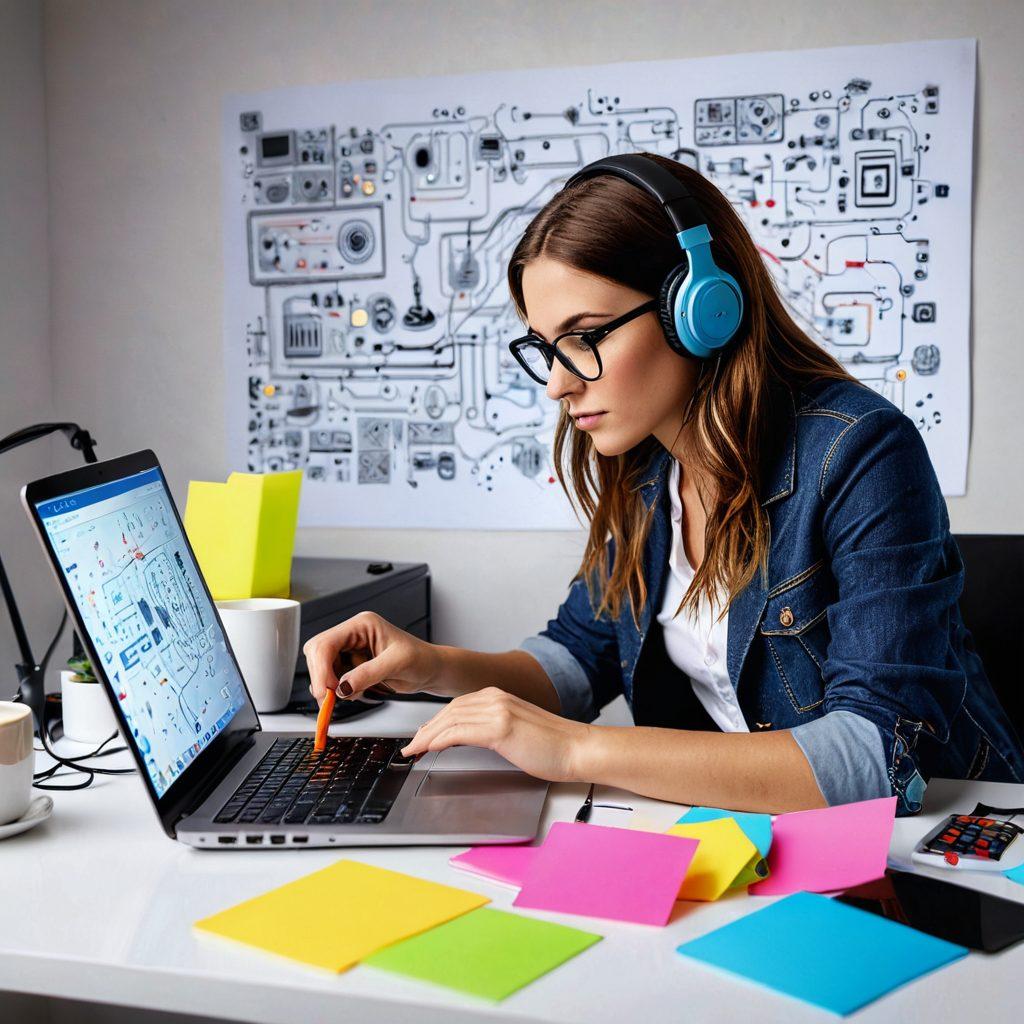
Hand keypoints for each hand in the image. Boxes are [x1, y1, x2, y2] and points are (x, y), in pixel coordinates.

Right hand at [303, 611, 441, 705]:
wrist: (430, 669)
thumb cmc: (421, 659)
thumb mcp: (397, 664)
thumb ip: (368, 674)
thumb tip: (342, 687)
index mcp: (362, 625)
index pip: (327, 642)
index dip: (321, 668)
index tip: (326, 691)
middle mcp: (352, 634)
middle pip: (318, 653)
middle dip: (321, 677)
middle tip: (330, 699)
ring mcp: (350, 649)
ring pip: (321, 667)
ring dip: (329, 685)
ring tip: (351, 694)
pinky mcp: (351, 664)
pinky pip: (332, 677)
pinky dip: (337, 689)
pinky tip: (355, 692)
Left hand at [399, 687, 591, 782]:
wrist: (578, 749)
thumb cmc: (554, 745)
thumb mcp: (517, 730)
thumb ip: (494, 728)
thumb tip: (470, 738)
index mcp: (500, 696)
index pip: (457, 706)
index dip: (435, 721)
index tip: (423, 735)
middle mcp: (496, 698)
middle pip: (449, 711)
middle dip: (426, 728)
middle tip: (412, 745)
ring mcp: (498, 710)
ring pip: (450, 721)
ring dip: (427, 736)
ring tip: (414, 750)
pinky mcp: (500, 727)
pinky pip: (459, 732)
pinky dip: (439, 740)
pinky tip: (430, 749)